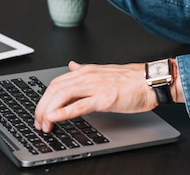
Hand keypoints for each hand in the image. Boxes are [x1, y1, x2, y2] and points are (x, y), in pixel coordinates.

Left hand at [34, 61, 157, 132]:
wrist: (150, 81)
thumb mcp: (103, 72)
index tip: (41, 112)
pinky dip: (64, 112)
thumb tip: (71, 66)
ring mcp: (95, 86)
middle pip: (55, 89)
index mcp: (86, 71)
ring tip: (44, 124)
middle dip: (42, 106)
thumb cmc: (131, 80)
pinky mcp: (104, 98)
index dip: (44, 98)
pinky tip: (55, 118)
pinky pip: (79, 105)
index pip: (56, 82)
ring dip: (48, 111)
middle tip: (38, 122)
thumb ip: (84, 70)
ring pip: (62, 96)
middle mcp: (87, 76)